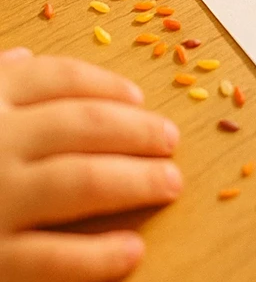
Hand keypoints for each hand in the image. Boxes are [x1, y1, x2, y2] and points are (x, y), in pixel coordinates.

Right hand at [0, 49, 181, 281]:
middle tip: (171, 140)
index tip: (140, 101)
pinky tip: (132, 251)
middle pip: (83, 126)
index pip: (59, 79)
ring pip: (80, 183)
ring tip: (169, 183)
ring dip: (134, 181)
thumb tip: (20, 61)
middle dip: (136, 132)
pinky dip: (96, 257)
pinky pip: (50, 258)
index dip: (107, 86)